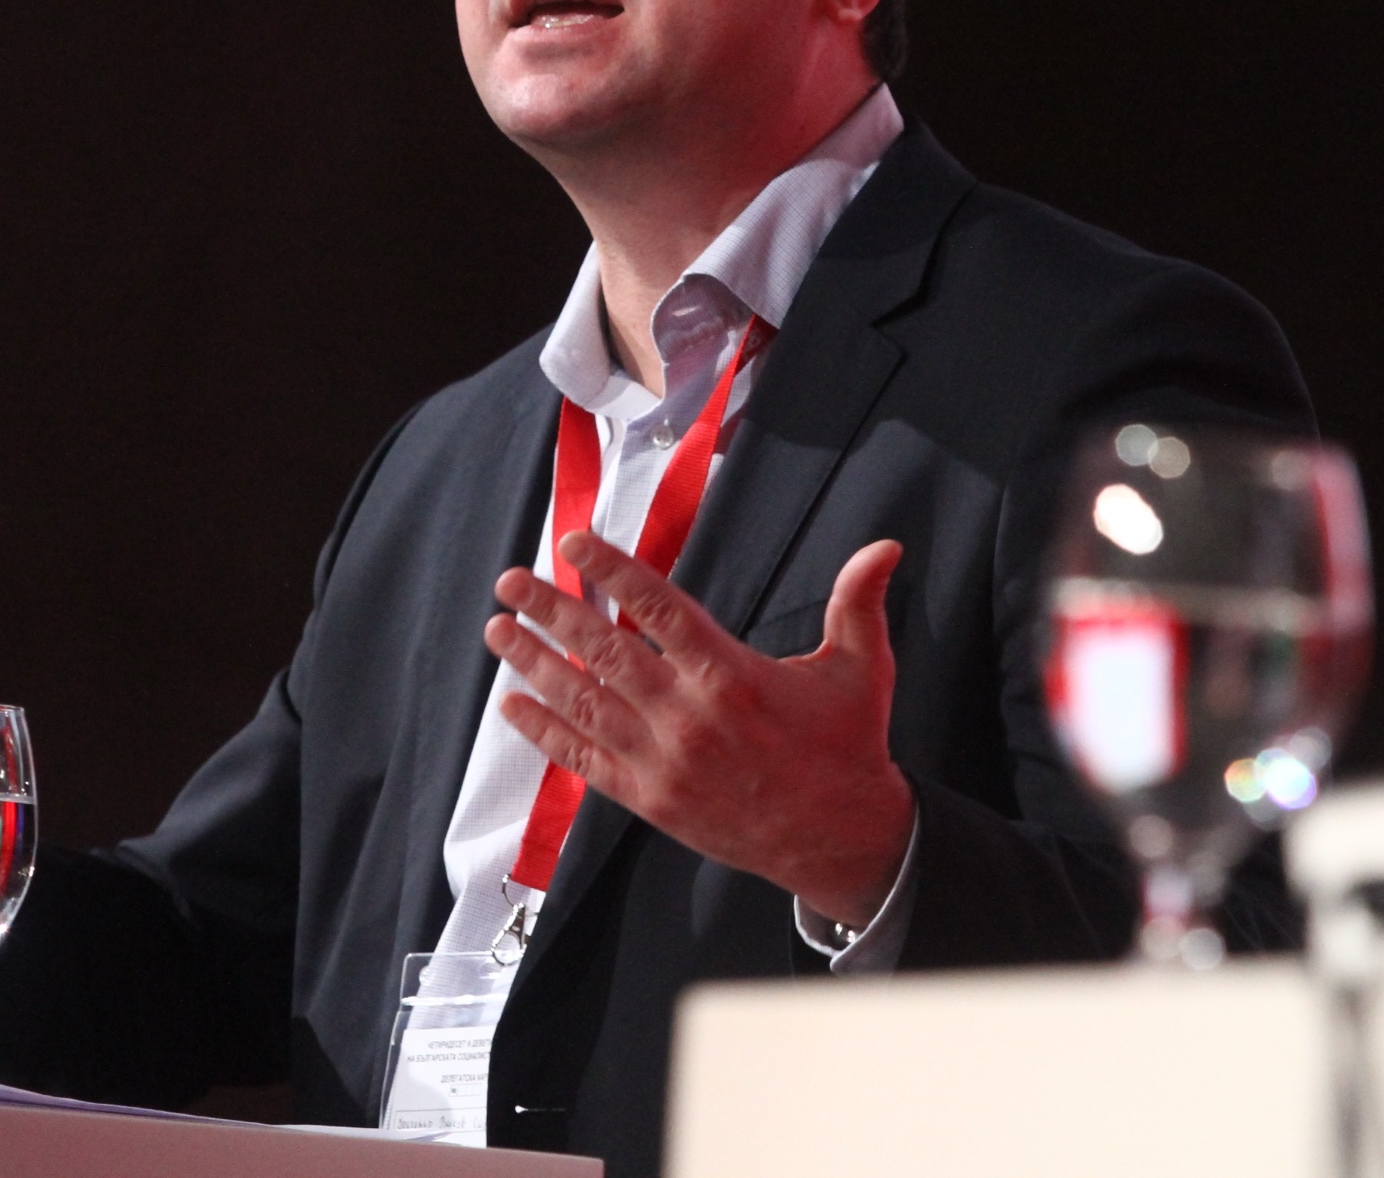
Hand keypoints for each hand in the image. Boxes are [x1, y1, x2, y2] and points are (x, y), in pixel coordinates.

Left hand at [484, 532, 913, 930]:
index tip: (572, 543)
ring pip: (584, 703)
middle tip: (510, 581)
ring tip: (497, 631)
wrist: (839, 840)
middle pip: (604, 652)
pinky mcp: (649, 799)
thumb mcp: (862, 670)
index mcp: (730, 675)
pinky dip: (546, 732)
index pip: (657, 609)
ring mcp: (663, 761)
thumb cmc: (847, 748)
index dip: (611, 572)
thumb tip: (886, 546)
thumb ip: (859, 603)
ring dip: (534, 665)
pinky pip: (584, 760)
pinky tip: (513, 704)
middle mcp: (688, 716)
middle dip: (551, 612)